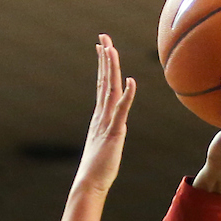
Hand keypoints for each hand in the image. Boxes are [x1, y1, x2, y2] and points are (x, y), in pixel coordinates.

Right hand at [74, 34, 135, 194]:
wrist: (90, 183)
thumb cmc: (97, 169)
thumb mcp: (105, 146)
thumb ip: (109, 134)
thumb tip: (112, 131)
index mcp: (100, 117)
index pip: (102, 85)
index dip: (103, 65)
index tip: (102, 47)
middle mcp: (102, 116)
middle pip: (104, 81)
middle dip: (105, 58)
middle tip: (103, 36)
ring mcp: (107, 123)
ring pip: (110, 90)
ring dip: (112, 68)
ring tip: (111, 48)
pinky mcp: (114, 133)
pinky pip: (121, 111)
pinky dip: (127, 95)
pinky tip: (131, 81)